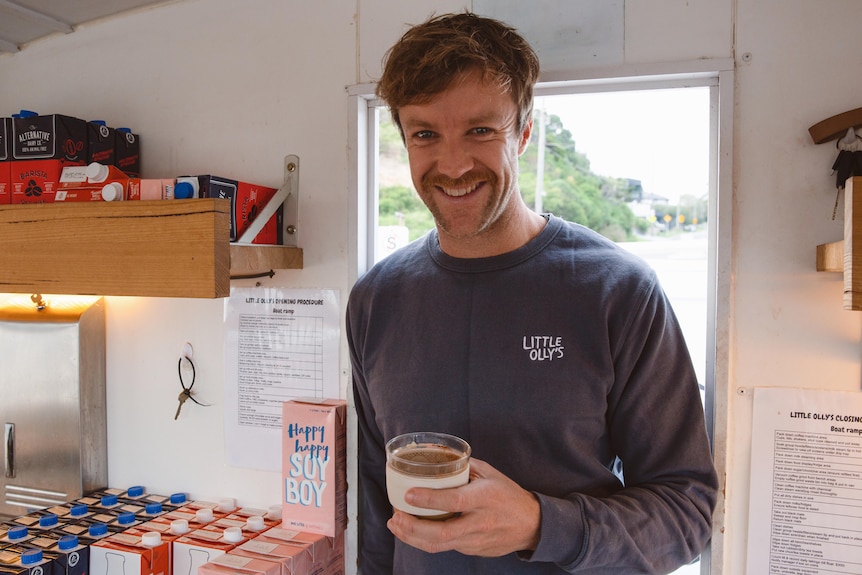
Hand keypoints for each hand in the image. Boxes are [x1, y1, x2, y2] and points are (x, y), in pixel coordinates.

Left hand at [387, 458, 540, 556]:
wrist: (531, 525)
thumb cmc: (508, 494)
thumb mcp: (490, 473)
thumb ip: (464, 467)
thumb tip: (436, 458)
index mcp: (485, 498)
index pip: (454, 501)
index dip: (429, 499)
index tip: (408, 494)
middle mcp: (480, 522)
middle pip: (442, 533)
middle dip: (413, 528)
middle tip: (395, 516)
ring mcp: (476, 540)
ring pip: (439, 545)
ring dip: (412, 537)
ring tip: (396, 525)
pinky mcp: (473, 551)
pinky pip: (446, 546)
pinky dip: (426, 539)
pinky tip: (413, 530)